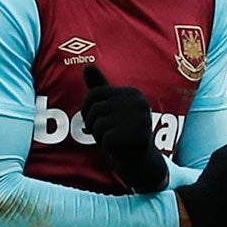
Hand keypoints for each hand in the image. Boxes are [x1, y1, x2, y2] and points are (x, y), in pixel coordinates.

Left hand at [80, 65, 167, 193]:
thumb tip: (87, 66)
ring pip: (96, 123)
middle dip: (92, 123)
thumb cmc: (122, 131)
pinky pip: (103, 137)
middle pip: (93, 108)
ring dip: (98, 134)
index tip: (96, 119)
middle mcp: (138, 103)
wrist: (139, 160)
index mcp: (132, 93)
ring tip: (112, 138)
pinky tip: (116, 146)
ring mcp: (137, 120)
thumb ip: (99, 87)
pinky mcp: (133, 136)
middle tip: (104, 132)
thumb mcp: (111, 107)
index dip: (87, 109)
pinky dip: (104, 144)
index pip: (94, 94)